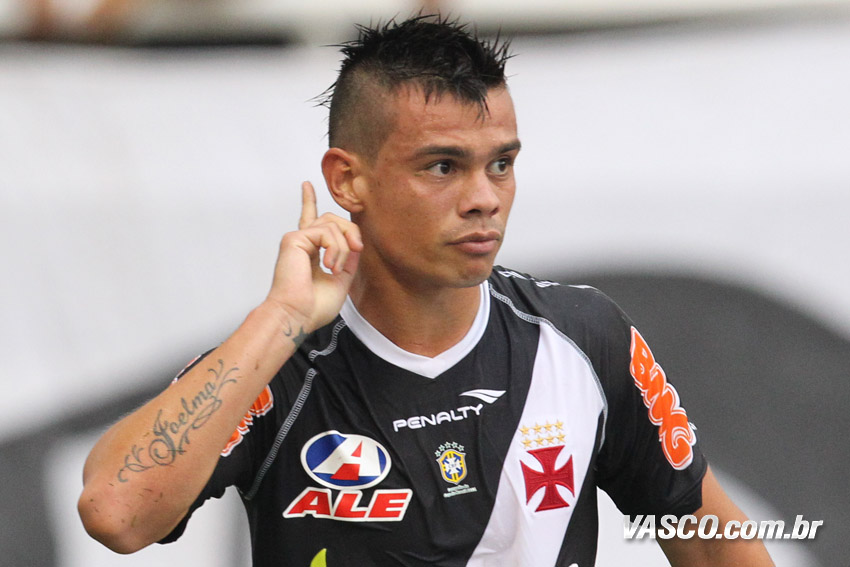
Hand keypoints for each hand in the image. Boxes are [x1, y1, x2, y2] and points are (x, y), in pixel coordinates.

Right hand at [266, 181, 361, 333]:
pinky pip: (325, 232)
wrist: (298, 315)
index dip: (308, 201)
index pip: (311, 221)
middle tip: (357, 249)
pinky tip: (329, 265)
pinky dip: (334, 249)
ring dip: (342, 247)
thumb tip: (355, 244)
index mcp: (310, 252)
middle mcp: (301, 242)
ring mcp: (297, 239)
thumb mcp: (341, 280)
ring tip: (336, 268)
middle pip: (331, 219)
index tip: (306, 185)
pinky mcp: (294, 239)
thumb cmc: (313, 306)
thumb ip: (348, 260)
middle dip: (350, 231)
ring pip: (331, 224)